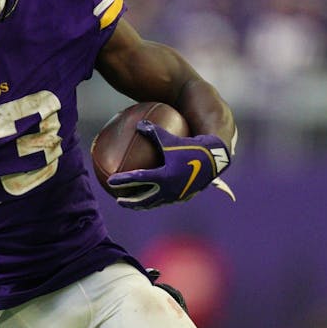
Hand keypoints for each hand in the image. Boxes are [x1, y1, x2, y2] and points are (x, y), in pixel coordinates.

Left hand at [106, 124, 230, 209]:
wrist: (215, 160)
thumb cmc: (192, 147)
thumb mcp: (171, 139)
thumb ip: (154, 131)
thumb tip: (139, 124)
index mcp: (164, 176)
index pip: (138, 179)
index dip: (123, 180)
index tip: (111, 182)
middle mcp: (169, 189)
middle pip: (145, 199)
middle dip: (131, 201)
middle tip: (119, 200)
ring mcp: (177, 195)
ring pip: (156, 202)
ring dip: (143, 204)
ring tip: (134, 204)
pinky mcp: (184, 196)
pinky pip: (166, 200)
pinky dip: (157, 200)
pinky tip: (154, 197)